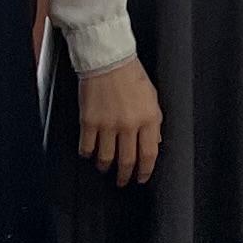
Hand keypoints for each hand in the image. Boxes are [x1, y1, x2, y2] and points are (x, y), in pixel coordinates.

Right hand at [75, 59, 162, 187]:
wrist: (109, 60)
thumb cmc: (132, 76)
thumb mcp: (152, 98)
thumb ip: (154, 122)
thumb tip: (155, 142)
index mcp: (149, 118)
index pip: (149, 154)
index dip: (145, 171)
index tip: (141, 178)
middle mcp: (129, 124)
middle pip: (127, 160)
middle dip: (125, 175)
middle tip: (123, 181)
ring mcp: (108, 124)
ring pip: (105, 158)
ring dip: (105, 167)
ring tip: (105, 168)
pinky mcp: (89, 122)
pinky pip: (87, 147)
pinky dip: (88, 154)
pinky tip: (90, 154)